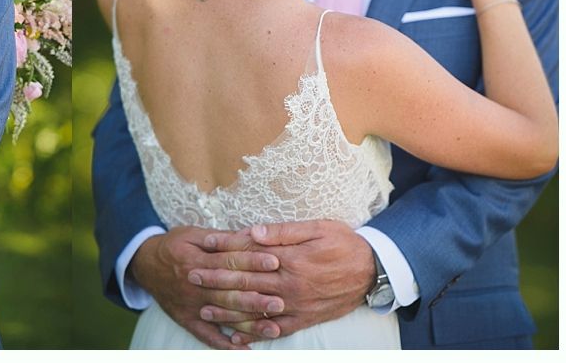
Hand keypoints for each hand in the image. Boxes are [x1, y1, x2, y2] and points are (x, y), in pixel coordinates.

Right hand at [129, 226, 282, 348]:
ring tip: (273, 328)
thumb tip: (246, 236)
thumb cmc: (173, 245)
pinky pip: (207, 336)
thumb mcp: (191, 234)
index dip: (252, 261)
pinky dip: (225, 345)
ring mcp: (191, 306)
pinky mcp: (187, 320)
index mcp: (195, 260)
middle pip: (229, 293)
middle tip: (280, 301)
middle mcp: (194, 286)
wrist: (144, 264)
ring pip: (223, 317)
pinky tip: (244, 350)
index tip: (275, 261)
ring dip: (249, 324)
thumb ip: (218, 238)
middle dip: (256, 298)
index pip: (228, 262)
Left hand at [191, 220, 373, 344]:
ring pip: (256, 310)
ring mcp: (296, 305)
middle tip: (192, 278)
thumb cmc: (343, 242)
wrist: (373, 270)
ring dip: (229, 310)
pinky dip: (256, 334)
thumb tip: (253, 231)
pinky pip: (276, 330)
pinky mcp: (305, 319)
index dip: (224, 249)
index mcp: (290, 259)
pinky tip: (237, 338)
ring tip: (205, 309)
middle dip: (217, 280)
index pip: (249, 254)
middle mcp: (290, 285)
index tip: (203, 246)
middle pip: (246, 282)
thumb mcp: (316, 228)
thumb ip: (283, 232)